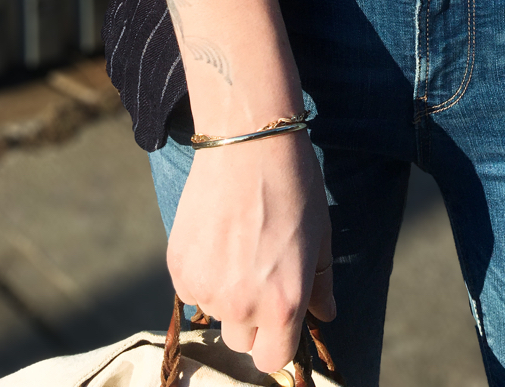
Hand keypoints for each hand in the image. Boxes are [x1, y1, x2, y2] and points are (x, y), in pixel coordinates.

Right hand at [167, 130, 334, 372]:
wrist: (248, 144)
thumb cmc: (294, 186)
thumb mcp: (319, 236)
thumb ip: (320, 284)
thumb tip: (326, 315)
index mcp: (283, 305)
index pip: (272, 360)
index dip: (277, 342)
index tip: (279, 321)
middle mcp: (242, 306)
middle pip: (242, 342)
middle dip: (252, 319)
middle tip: (261, 273)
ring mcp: (206, 288)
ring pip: (215, 313)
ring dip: (226, 294)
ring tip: (239, 246)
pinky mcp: (179, 268)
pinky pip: (191, 290)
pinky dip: (202, 274)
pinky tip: (217, 237)